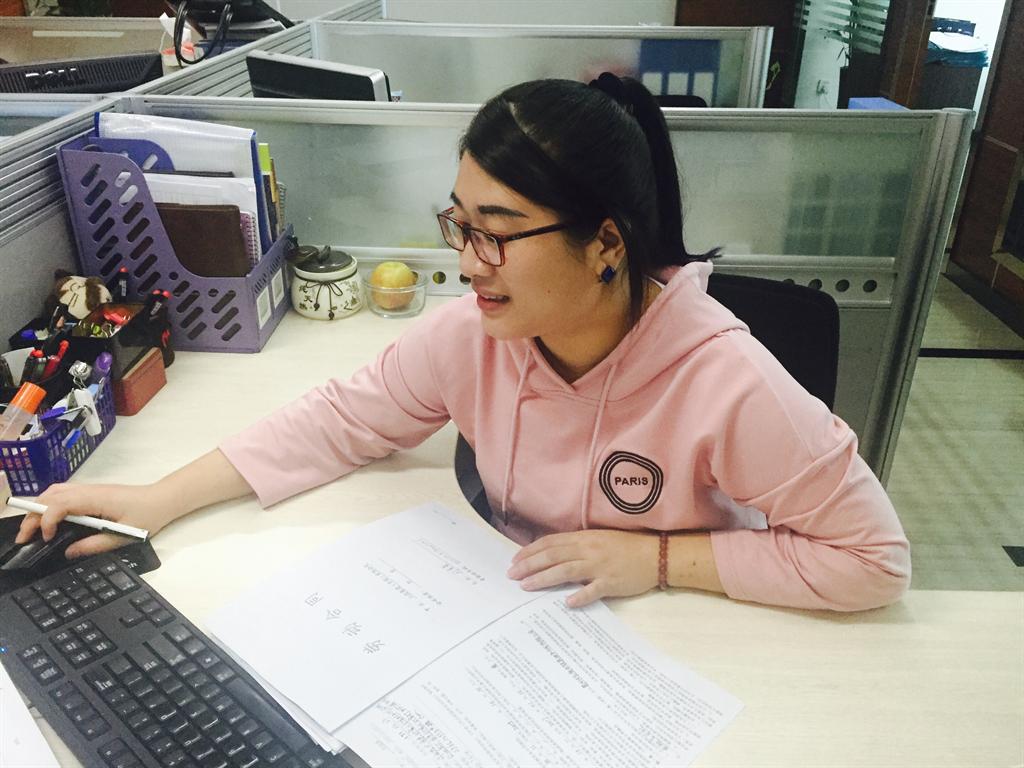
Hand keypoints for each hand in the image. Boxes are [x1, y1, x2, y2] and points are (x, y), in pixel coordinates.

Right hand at [14, 482, 176, 557]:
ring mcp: (89, 489)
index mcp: (95, 499)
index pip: (60, 504)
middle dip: (33, 515)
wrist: (163, 499)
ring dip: (38, 508)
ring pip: (54, 492)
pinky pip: (63, 494)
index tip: (46, 539)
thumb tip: (68, 552)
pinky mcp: (92, 493)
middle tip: (24, 538)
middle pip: (50, 496)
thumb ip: (94, 545)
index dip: (46, 520)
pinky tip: (48, 519)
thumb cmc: (148, 515)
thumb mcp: (123, 536)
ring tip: (31, 530)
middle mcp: (89, 490)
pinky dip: (49, 504)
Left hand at [506, 530, 659, 607]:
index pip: (551, 543)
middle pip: (553, 556)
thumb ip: (577, 546)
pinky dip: (580, 596)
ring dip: (544, 578)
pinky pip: (593, 590)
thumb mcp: (599, 539)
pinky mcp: (612, 582)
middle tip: (511, 575)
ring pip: (566, 571)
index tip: (515, 560)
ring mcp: (600, 566)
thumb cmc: (626, 547)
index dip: (530, 551)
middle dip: (529, 565)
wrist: (656, 554)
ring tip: (526, 586)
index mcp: (584, 538)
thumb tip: (553, 555)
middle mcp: (589, 550)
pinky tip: (567, 603)